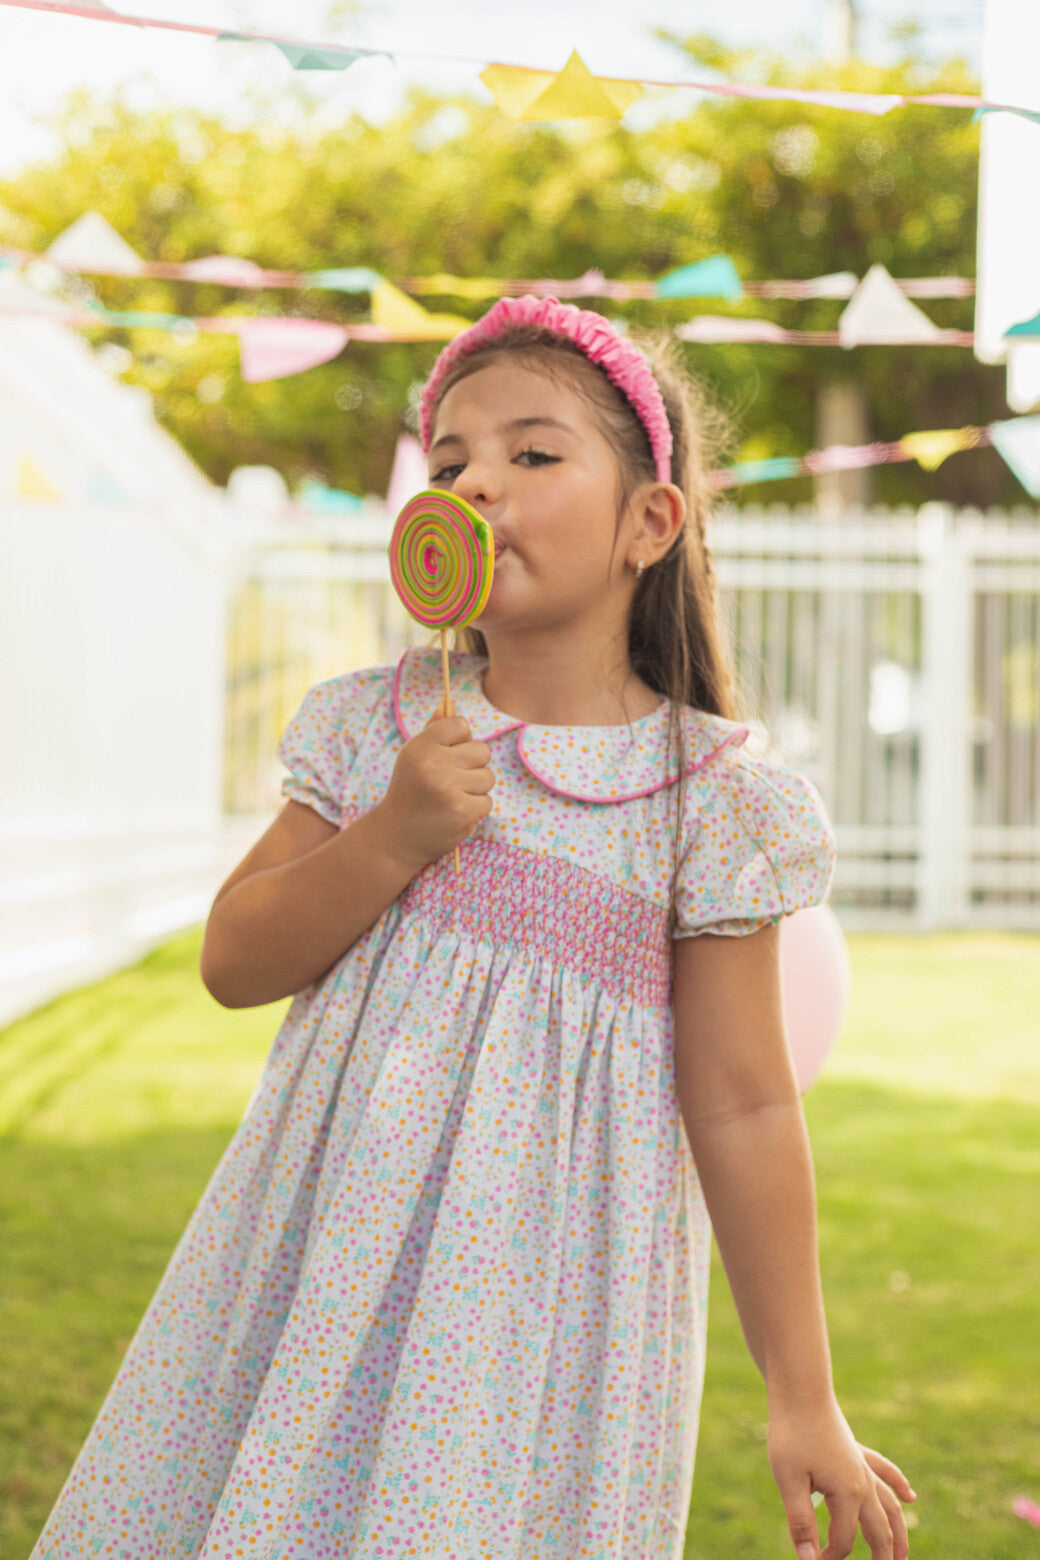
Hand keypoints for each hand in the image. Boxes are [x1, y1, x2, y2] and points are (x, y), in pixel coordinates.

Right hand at [373, 701, 494, 873]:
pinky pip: (487, 801)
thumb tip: (449, 701)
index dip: (460, 741)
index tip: (447, 757)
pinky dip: (475, 810)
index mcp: (420, 746)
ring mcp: (448, 788)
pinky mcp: (462, 811)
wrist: (396, 836)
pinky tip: (455, 814)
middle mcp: (433, 764)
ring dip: (475, 789)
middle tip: (450, 782)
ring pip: (488, 777)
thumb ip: (433, 730)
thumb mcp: (414, 757)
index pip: (461, 724)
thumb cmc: (409, 791)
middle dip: (472, 767)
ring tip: (452, 798)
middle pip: (482, 751)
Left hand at [767, 1394, 915, 1558]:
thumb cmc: (791, 1434)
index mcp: (847, 1495)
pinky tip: (909, 1495)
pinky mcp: (856, 1451)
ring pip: (890, 1506)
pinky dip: (897, 1484)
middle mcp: (863, 1484)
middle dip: (883, 1558)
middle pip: (880, 1531)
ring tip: (903, 1558)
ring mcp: (862, 1466)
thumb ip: (800, 1523)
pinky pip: (884, 1471)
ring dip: (899, 1533)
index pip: (843, 1541)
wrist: (800, 1390)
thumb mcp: (788, 1481)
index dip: (827, 1558)